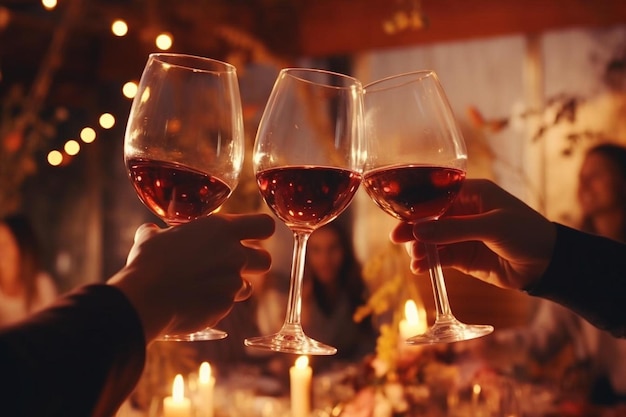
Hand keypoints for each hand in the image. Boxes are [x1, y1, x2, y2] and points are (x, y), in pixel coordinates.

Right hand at [109, 213, 273, 340]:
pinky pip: (227, 305)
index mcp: (221, 229)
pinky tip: (195, 303)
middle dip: (254, 264)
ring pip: (248, 286)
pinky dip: (215, 305)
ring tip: (208, 287)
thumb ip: (158, 233)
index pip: (265, 225)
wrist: (146, 298)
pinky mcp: (225, 306)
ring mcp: (232, 282)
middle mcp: (234, 254)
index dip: (261, 231)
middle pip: (266, 259)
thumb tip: (150, 232)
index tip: (253, 235)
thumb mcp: (151, 238)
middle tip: (234, 265)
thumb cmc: (148, 262)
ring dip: (233, 287)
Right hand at [390, 179, 555, 290]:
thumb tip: (418, 231)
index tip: (399, 217)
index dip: (416, 206)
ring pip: (430, 239)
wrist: (548, 264)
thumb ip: (454, 229)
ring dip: (419, 247)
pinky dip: (428, 262)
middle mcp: (463, 211)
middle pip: (428, 217)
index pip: (435, 195)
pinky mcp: (462, 256)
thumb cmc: (526, 233)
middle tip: (397, 239)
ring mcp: (461, 235)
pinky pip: (439, 257)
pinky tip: (420, 268)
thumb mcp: (491, 227)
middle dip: (412, 228)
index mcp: (471, 192)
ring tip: (415, 258)